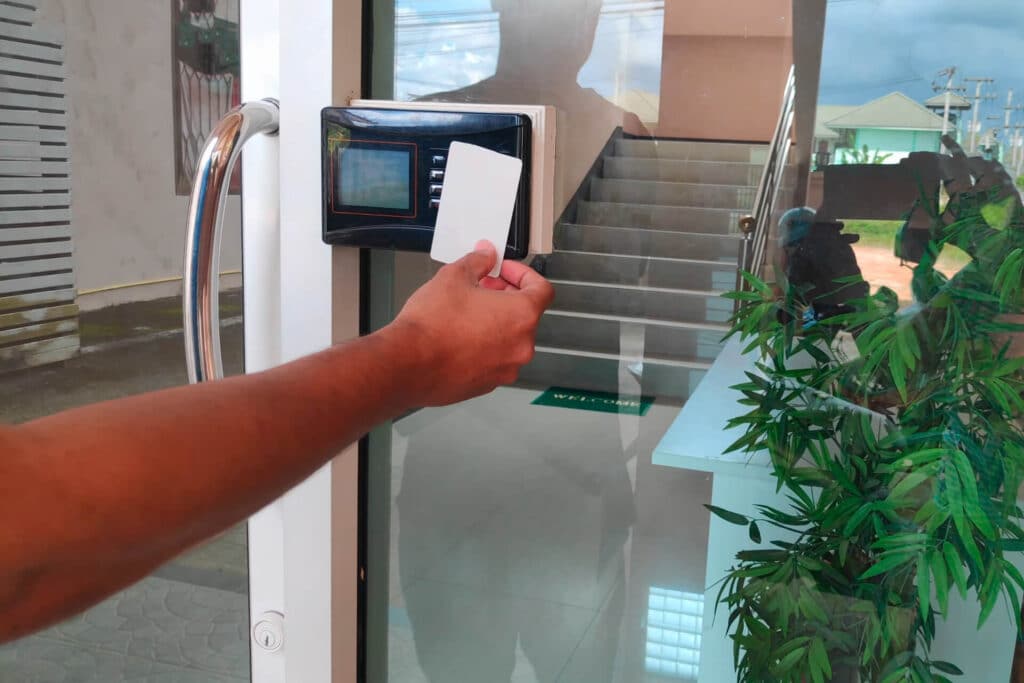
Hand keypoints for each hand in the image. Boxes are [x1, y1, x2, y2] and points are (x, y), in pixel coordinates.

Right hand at [385, 241, 553, 406]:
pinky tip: (460, 337)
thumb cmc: (431, 326)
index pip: (542, 289)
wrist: (407, 364)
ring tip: (467, 312)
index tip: (505, 271)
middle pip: (525, 314)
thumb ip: (477, 262)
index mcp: (521, 315)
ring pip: (510, 339)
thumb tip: (485, 256)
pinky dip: (484, 346)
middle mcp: (521, 345)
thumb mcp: (454, 277)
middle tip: (482, 287)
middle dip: (505, 297)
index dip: (524, 274)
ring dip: (495, 323)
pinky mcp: (489, 384)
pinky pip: (494, 359)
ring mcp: (506, 368)